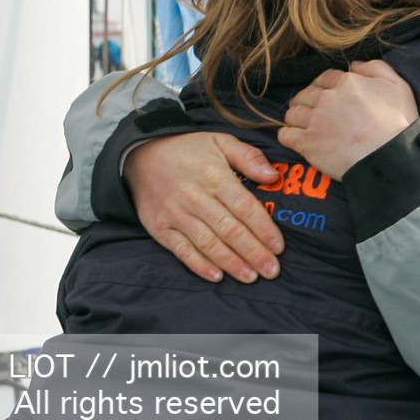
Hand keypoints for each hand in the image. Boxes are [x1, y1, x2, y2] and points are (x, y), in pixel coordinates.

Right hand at [123, 133, 284, 283]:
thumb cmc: (188, 151)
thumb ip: (249, 156)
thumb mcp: (220, 141)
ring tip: (250, 277)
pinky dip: (199, 265)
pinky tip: (217, 276)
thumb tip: (273, 175)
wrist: (140, 155)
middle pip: (229, 230)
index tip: (279, 247)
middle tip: (272, 271)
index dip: (263, 229)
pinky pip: (181, 250)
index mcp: (214, 175)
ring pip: (208, 243)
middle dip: (253, 253)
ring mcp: (175, 214)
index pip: (244, 206)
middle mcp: (195, 197)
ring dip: (231, 263)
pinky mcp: (160, 228)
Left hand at [277, 60, 418, 179]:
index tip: (326, 95)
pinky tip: (293, 138)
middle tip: (311, 110)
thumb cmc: (398, 124)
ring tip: (300, 124)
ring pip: (293, 113)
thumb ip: (376, 68)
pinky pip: (286, 135)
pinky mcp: (308, 143)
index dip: (324, 86)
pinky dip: (287, 135)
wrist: (390, 158)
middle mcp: (327, 98)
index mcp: (347, 83)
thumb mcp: (398, 86)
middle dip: (307, 101)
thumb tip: (355, 65)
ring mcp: (315, 121)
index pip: (326, 78)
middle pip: (306, 94)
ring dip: (295, 117)